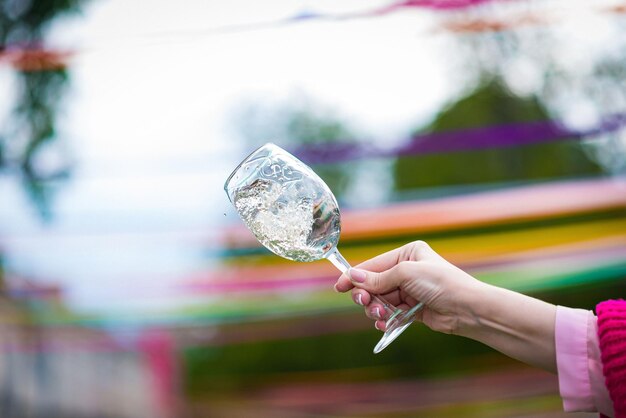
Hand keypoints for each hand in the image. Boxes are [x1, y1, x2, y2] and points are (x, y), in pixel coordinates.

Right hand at [334, 241, 484, 333]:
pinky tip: (385, 324)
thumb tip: (353, 276)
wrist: (467, 309)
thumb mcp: (406, 274)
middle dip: (367, 295)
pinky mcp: (412, 309)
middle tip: (364, 303)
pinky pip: (390, 313)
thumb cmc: (442, 283)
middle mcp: (407, 270)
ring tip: (380, 315)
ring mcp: (409, 290)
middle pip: (374, 284)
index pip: (374, 265)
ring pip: (380, 300)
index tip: (339, 287)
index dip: (355, 276)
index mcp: (407, 254)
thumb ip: (378, 278)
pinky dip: (385, 320)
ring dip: (376, 309)